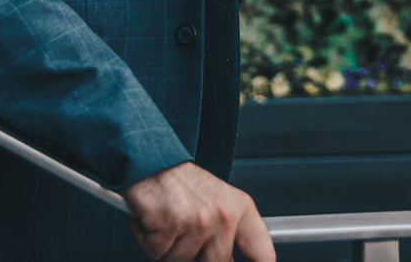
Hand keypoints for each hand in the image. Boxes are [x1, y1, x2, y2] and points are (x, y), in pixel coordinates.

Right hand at [120, 161, 275, 261]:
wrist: (149, 159)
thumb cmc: (179, 183)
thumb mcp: (216, 202)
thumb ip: (228, 235)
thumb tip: (228, 261)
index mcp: (239, 208)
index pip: (263, 253)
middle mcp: (223, 214)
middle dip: (193, 256)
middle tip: (182, 233)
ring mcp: (198, 219)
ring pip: (180, 260)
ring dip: (166, 248)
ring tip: (166, 221)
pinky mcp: (170, 221)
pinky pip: (156, 252)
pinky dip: (147, 240)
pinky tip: (151, 219)